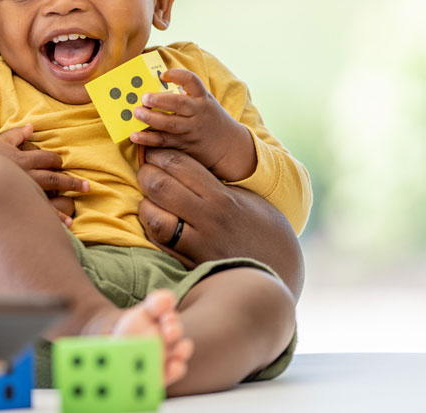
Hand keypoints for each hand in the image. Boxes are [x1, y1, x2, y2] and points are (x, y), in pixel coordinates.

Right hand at [0, 124, 86, 225]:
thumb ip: (16, 135)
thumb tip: (31, 128)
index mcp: (21, 157)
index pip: (46, 158)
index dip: (56, 160)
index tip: (62, 163)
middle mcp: (25, 174)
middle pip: (54, 177)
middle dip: (71, 182)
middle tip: (87, 187)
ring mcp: (20, 191)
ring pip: (49, 196)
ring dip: (65, 202)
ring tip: (76, 210)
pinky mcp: (14, 205)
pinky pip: (37, 212)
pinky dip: (53, 219)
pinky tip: (65, 226)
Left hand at [129, 69, 256, 182]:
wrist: (228, 145)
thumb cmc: (208, 118)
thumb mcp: (203, 103)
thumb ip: (185, 95)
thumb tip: (154, 87)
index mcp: (202, 98)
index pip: (192, 81)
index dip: (176, 75)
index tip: (162, 75)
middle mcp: (198, 113)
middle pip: (179, 104)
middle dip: (160, 100)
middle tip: (144, 98)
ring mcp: (191, 130)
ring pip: (170, 124)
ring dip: (151, 118)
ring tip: (136, 113)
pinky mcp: (184, 145)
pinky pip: (164, 142)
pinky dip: (148, 139)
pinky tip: (135, 135)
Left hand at [135, 147, 303, 296]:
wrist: (281, 273)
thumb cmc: (267, 231)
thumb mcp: (248, 199)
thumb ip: (217, 185)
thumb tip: (184, 167)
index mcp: (223, 198)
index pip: (179, 165)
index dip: (160, 155)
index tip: (153, 153)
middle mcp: (208, 220)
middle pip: (161, 187)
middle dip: (146, 174)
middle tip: (145, 171)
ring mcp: (198, 245)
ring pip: (154, 219)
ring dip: (145, 205)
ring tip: (149, 199)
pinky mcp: (192, 267)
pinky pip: (160, 246)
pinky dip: (151, 231)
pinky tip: (154, 222)